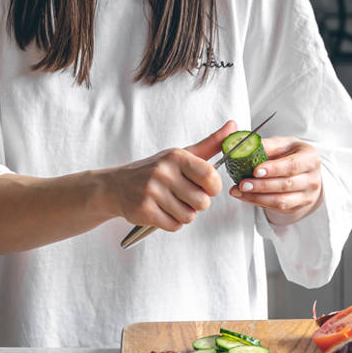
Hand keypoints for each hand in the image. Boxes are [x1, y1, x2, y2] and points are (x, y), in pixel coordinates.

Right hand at [106, 120, 236, 231]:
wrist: (117, 186)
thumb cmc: (155, 170)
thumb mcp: (182, 155)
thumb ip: (211, 144)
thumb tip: (234, 126)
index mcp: (176, 157)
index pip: (210, 175)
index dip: (213, 187)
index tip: (205, 187)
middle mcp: (163, 172)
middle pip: (202, 202)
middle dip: (196, 203)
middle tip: (183, 195)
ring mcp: (152, 191)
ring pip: (189, 216)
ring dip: (184, 214)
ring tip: (171, 203)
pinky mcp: (144, 210)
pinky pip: (174, 226)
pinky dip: (171, 223)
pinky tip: (161, 211)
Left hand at [229, 136, 322, 225]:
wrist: (304, 171)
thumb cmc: (293, 155)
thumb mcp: (284, 144)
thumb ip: (268, 145)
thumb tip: (248, 145)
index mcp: (310, 158)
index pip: (292, 165)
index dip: (274, 169)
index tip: (256, 170)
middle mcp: (312, 179)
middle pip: (285, 184)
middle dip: (261, 185)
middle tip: (243, 183)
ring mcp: (306, 195)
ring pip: (281, 200)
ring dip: (257, 197)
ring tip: (240, 191)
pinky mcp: (297, 207)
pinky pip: (276, 208)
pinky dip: (258, 202)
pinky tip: (246, 196)